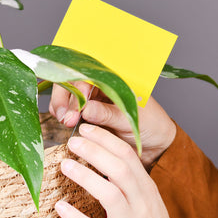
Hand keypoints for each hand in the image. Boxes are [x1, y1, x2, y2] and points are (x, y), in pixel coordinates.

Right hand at [49, 82, 176, 167]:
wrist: (156, 145)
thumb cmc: (152, 125)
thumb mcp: (130, 119)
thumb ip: (108, 113)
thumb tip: (85, 108)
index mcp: (116, 80)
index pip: (90, 73)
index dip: (79, 86)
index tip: (79, 103)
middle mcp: (102, 86)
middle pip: (73, 81)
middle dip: (66, 98)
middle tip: (66, 117)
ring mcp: (93, 99)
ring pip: (67, 95)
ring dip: (61, 106)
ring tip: (65, 122)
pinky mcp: (87, 115)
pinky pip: (69, 110)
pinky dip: (62, 114)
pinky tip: (65, 124)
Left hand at [55, 123, 180, 217]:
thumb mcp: (148, 200)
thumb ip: (131, 181)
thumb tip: (103, 158)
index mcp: (146, 188)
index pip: (128, 154)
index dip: (105, 138)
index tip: (86, 128)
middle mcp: (140, 202)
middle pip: (119, 168)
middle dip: (94, 151)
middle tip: (72, 141)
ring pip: (110, 193)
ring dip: (85, 177)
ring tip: (64, 166)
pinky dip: (76, 217)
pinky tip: (60, 207)